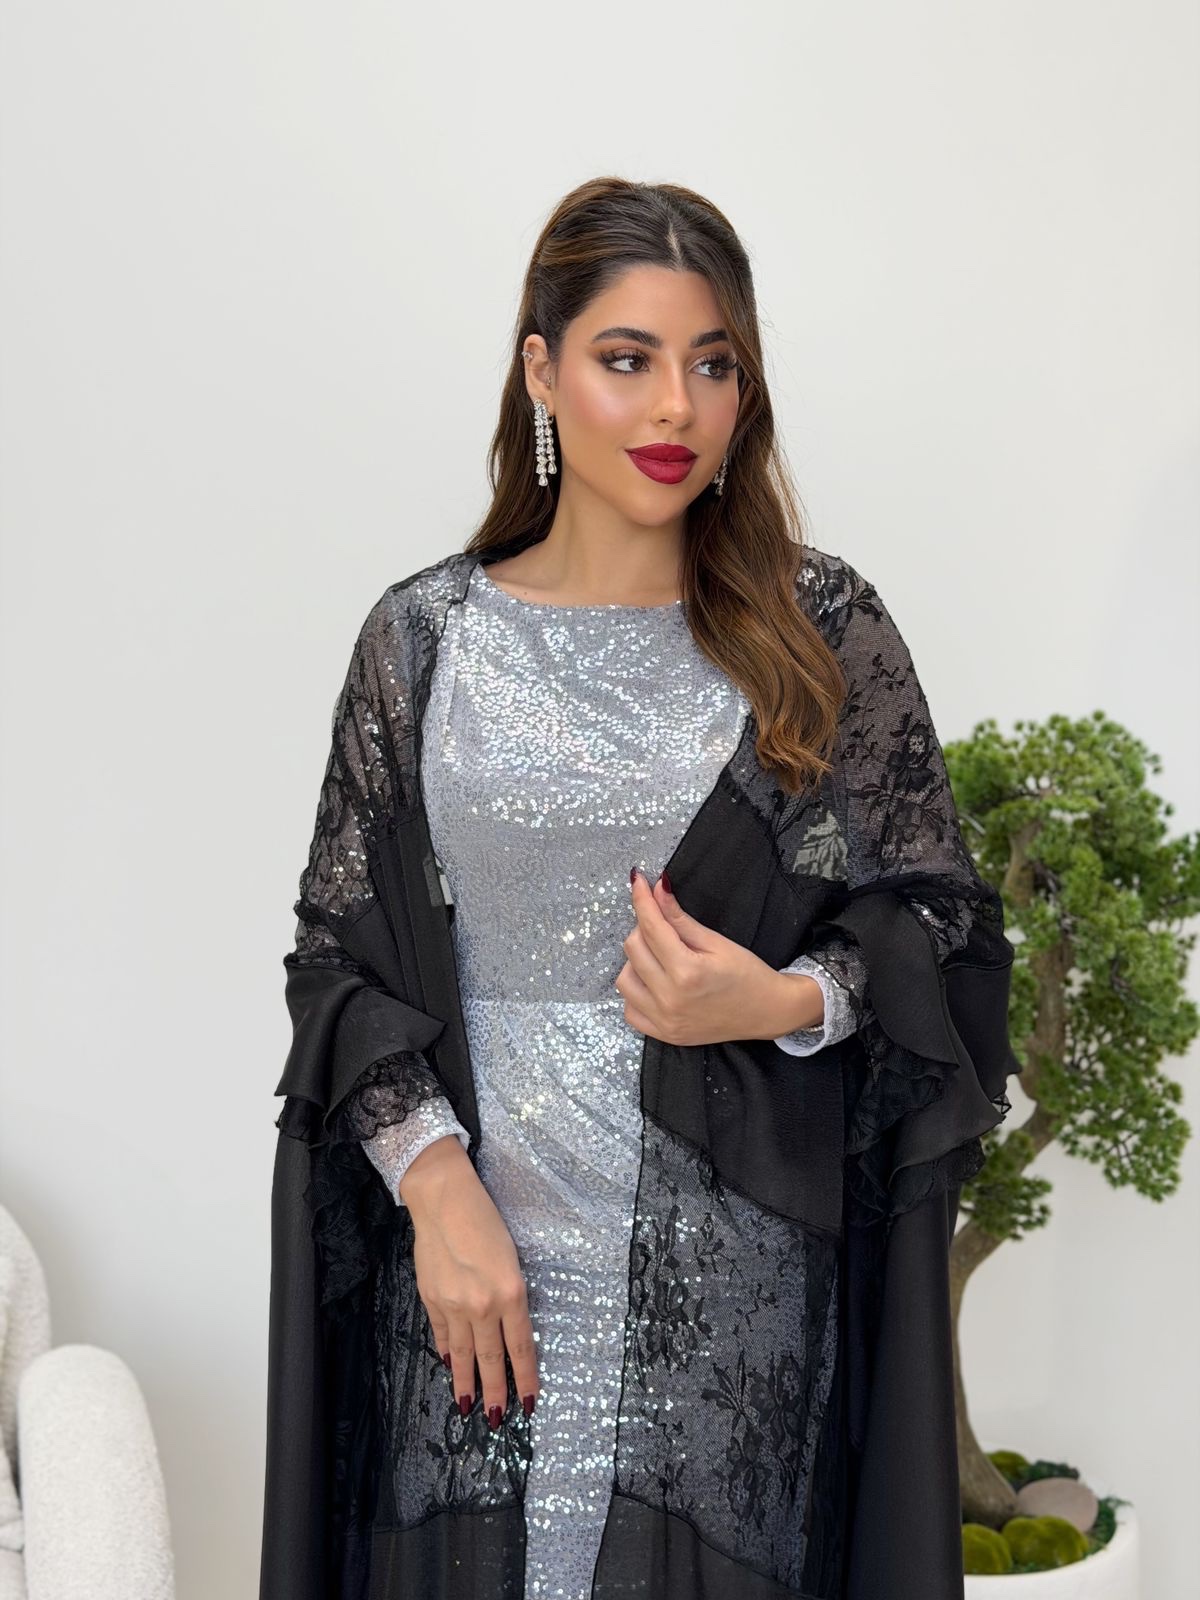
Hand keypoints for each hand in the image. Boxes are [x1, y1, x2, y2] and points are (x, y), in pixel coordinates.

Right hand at [400, 1138, 539, 1429]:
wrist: (444, 1199)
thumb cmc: (486, 1219)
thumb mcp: (511, 1258)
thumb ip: (510, 1295)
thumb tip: (507, 1328)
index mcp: (511, 1292)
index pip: (521, 1348)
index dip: (526, 1378)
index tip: (529, 1402)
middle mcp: (483, 1305)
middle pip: (492, 1359)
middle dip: (496, 1392)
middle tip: (496, 1420)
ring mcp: (453, 1305)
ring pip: (464, 1355)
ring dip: (467, 1383)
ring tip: (469, 1407)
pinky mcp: (431, 1299)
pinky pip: (442, 1335)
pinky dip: (447, 1353)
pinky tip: (450, 1367)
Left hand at [614, 869, 823, 1045]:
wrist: (766, 1012)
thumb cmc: (748, 974)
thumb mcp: (716, 942)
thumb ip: (680, 918)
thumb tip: (657, 889)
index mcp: (687, 972)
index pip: (652, 927)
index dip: (642, 899)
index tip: (637, 880)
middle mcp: (670, 998)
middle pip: (633, 948)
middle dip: (644, 928)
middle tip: (663, 925)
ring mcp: (664, 1020)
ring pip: (624, 979)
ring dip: (636, 961)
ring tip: (660, 957)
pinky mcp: (662, 1034)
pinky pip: (629, 1009)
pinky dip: (636, 992)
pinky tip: (654, 982)